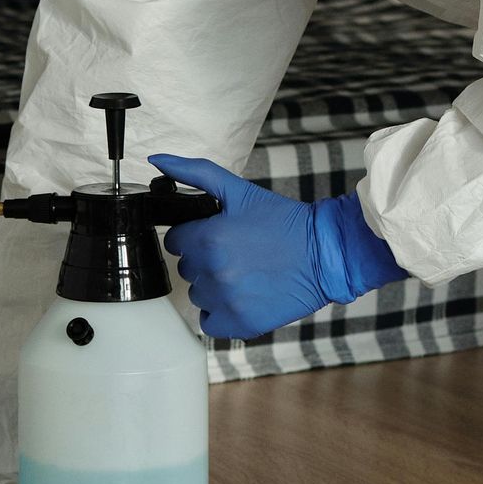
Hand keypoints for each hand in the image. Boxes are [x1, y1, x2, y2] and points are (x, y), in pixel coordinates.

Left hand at [149, 156, 405, 339]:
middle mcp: (213, 272)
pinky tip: (243, 296)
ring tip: (244, 274)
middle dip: (205, 260)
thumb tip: (157, 159)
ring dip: (214, 287)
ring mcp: (226, 301)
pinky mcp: (240, 323)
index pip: (175, 241)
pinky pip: (210, 322)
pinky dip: (222, 312)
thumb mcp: (239, 190)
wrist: (325, 254)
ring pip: (197, 295)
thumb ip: (194, 173)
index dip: (194, 236)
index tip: (216, 236)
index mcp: (208, 238)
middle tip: (235, 253)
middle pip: (186, 268)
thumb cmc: (284, 222)